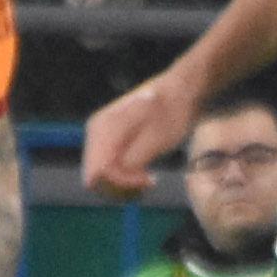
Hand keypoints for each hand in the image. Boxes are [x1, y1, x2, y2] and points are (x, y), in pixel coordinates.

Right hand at [82, 65, 196, 196]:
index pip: (97, 172)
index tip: (146, 180)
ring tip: (148, 179)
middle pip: (95, 177)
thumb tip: (104, 180)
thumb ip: (128, 162)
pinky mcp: (109, 142)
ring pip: (101, 176)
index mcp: (103, 129)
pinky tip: (143, 174)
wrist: (180, 91)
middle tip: (149, 181)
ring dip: (124, 184)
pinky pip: (108, 169)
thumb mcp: (154, 142)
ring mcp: (100, 136)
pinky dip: (125, 177)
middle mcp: (96, 132)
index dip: (120, 183)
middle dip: (122, 185)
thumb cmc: (171, 113)